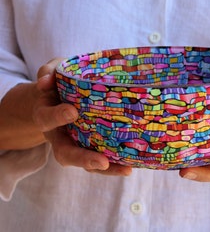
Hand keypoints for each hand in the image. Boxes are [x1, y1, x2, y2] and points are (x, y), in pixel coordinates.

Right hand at [37, 59, 131, 175]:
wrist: (57, 96)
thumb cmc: (57, 83)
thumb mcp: (52, 72)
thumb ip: (48, 73)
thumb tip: (46, 82)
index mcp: (46, 114)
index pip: (46, 119)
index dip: (56, 117)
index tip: (72, 112)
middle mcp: (58, 134)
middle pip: (65, 153)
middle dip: (83, 158)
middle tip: (102, 161)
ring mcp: (74, 142)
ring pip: (85, 161)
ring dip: (103, 168)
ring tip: (125, 170)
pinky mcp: (89, 144)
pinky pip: (98, 157)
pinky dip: (113, 164)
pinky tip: (129, 166)